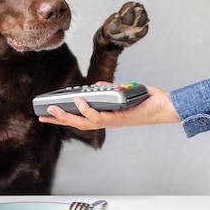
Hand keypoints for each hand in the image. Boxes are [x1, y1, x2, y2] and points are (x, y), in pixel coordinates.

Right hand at [38, 84, 180, 129]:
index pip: (81, 118)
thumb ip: (109, 90)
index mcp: (107, 116)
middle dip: (59, 120)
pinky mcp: (119, 118)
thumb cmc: (148, 100)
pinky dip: (87, 109)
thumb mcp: (124, 91)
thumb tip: (96, 85)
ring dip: (67, 117)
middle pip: (78, 124)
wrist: (167, 106)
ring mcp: (112, 121)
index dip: (65, 117)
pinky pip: (99, 116)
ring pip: (84, 123)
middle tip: (42, 115)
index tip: (49, 114)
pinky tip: (77, 101)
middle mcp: (108, 121)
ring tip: (53, 109)